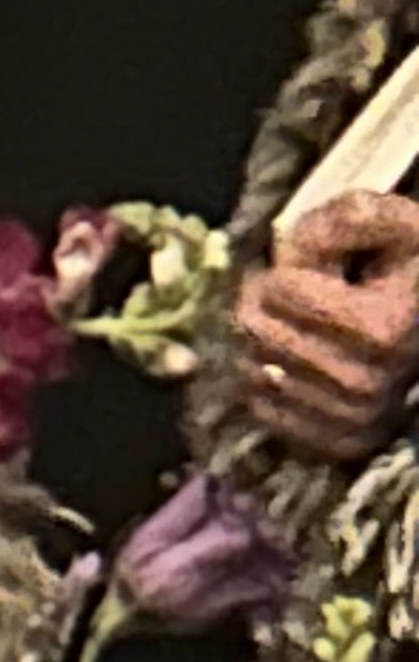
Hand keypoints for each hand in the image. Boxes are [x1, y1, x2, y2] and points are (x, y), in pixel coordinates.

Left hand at [239, 194, 418, 464]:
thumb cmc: (410, 269)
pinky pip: (264, 410)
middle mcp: (366, 383)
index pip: (280, 291)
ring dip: (258, 343)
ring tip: (289, 329)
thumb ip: (347, 219)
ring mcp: (352, 418)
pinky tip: (290, 363)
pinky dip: (265, 383)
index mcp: (382, 329)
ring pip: (257, 371)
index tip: (299, 272)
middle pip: (260, 333)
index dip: (280, 271)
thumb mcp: (392, 224)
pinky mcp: (339, 442)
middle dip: (258, 304)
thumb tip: (292, 246)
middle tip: (277, 297)